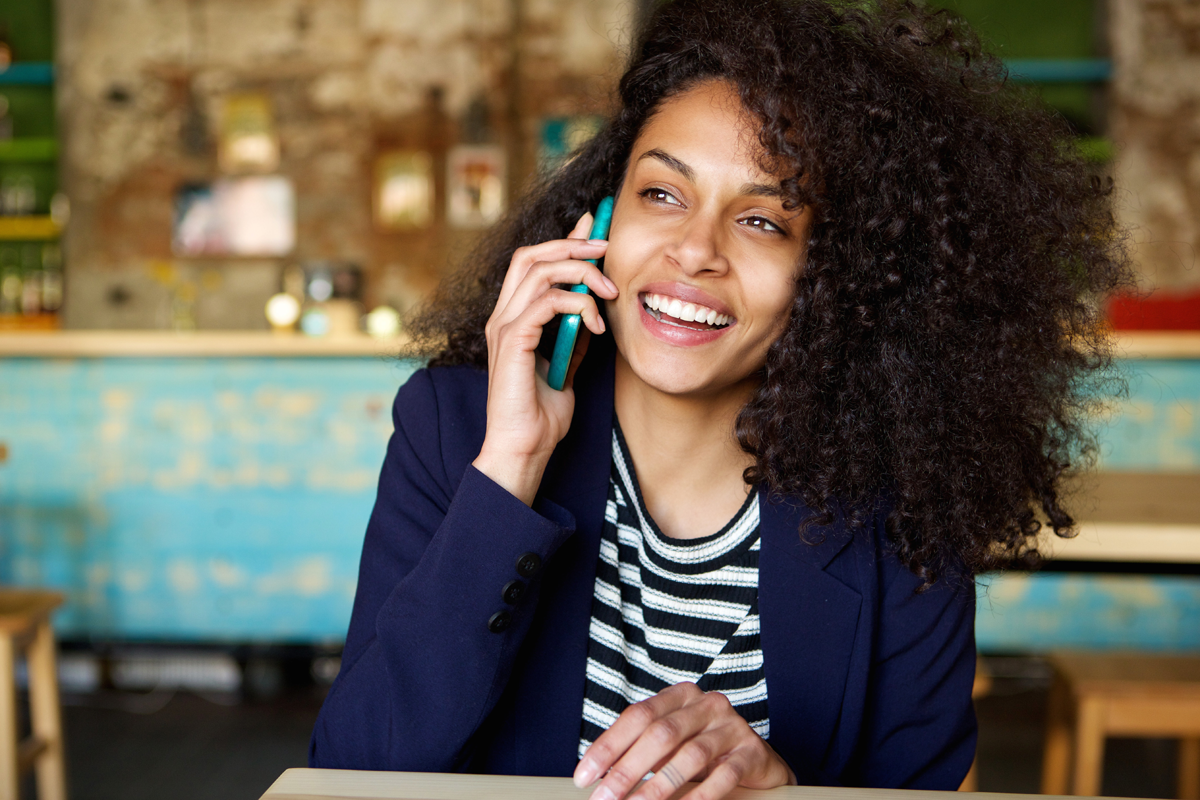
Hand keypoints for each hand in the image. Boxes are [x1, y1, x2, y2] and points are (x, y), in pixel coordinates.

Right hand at [472, 212, 616, 504]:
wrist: (524, 448)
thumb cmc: (542, 415)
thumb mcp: (567, 364)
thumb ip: (573, 334)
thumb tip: (593, 308)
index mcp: (512, 318)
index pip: (533, 263)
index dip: (564, 240)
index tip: (596, 229)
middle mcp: (502, 316)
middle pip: (531, 255)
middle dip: (572, 244)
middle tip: (606, 248)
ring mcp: (504, 327)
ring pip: (539, 271)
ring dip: (581, 273)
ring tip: (608, 291)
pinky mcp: (512, 342)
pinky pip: (546, 302)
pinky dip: (576, 304)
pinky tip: (594, 324)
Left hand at [574, 683, 796, 799]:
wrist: (758, 760)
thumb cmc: (704, 749)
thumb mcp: (672, 743)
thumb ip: (641, 750)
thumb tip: (598, 776)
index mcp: (680, 696)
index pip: (637, 715)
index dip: (608, 746)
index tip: (584, 776)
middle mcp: (706, 704)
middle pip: (660, 734)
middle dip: (627, 770)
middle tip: (605, 798)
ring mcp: (732, 726)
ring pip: (689, 755)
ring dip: (658, 786)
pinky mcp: (752, 751)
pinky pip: (724, 775)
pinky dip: (699, 796)